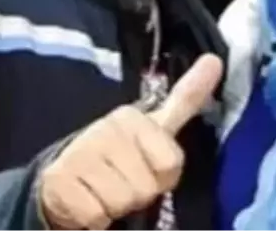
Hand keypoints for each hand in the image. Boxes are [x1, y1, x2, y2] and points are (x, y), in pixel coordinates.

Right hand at [38, 53, 222, 229]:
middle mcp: (105, 130)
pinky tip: (84, 202)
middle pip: (147, 188)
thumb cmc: (116, 155)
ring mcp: (80, 155)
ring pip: (122, 203)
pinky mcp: (59, 182)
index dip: (162, 176)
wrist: (63, 178)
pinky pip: (96, 216)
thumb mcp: (153, 127)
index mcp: (131, 118)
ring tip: (102, 191)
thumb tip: (216, 61)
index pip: (171, 164)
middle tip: (119, 181)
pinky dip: (93, 219)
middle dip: (137, 194)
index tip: (145, 166)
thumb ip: (185, 99)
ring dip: (115, 207)